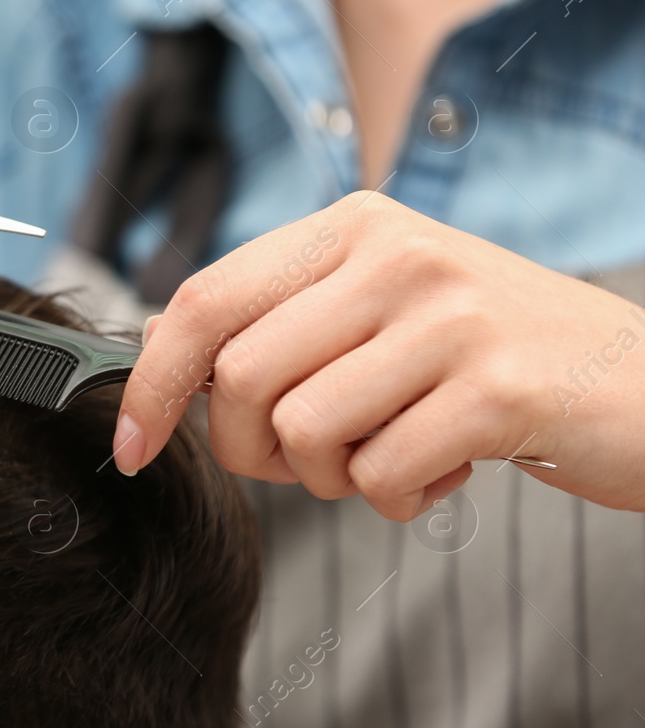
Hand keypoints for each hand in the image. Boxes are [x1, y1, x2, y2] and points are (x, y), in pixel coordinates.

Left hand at [115, 191, 644, 518]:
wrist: (644, 385)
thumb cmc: (488, 359)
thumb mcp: (379, 311)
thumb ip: (281, 326)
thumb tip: (164, 364)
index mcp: (350, 228)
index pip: (204, 299)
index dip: (153, 381)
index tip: (132, 445)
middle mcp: (394, 255)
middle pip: (242, 380)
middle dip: (257, 452)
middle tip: (314, 462)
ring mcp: (448, 317)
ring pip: (303, 433)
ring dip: (333, 479)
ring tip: (394, 454)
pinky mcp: (495, 389)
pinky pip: (379, 475)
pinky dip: (397, 499)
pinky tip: (445, 471)